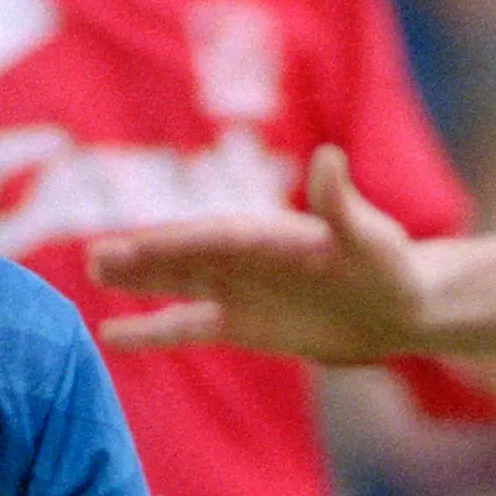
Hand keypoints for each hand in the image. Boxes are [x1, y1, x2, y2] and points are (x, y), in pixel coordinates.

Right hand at [90, 146, 432, 362]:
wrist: (402, 307)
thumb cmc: (391, 267)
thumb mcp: (370, 238)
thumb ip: (342, 203)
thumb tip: (329, 159)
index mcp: (269, 236)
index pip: (213, 239)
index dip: (173, 244)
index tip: (130, 246)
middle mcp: (246, 260)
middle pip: (185, 257)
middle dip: (142, 258)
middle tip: (93, 258)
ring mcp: (240, 291)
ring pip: (178, 285)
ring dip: (139, 281)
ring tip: (94, 274)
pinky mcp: (242, 325)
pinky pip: (188, 327)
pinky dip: (151, 330)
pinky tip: (112, 336)